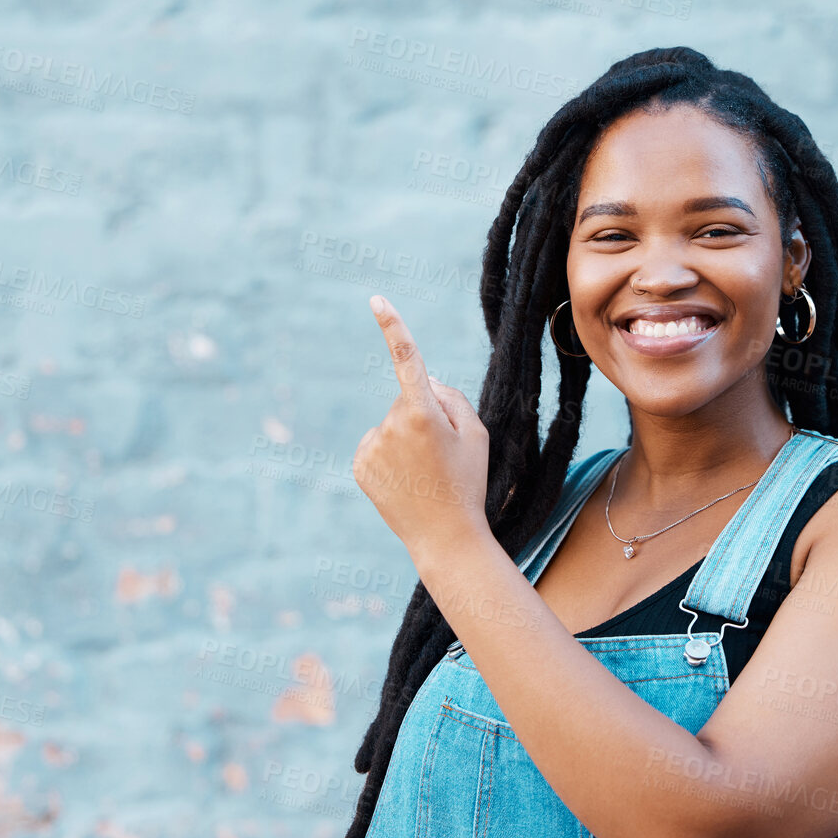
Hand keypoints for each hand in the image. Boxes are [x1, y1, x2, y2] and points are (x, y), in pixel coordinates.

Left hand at [354, 294, 491, 561]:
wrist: (445, 538)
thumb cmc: (468, 483)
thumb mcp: (477, 435)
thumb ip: (452, 397)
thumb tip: (423, 380)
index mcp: (423, 413)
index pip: (406, 358)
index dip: (392, 325)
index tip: (376, 299)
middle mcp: (390, 426)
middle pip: (408, 402)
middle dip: (424, 417)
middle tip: (442, 456)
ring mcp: (372, 447)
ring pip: (391, 425)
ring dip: (406, 439)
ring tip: (424, 474)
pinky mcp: (360, 465)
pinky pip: (377, 445)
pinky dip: (390, 456)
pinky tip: (405, 481)